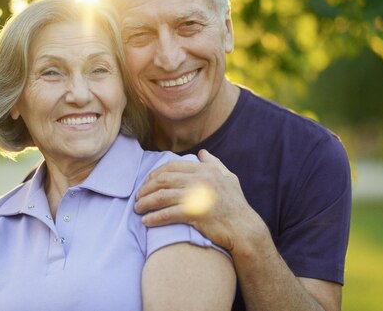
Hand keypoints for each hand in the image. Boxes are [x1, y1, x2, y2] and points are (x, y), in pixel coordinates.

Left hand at [135, 149, 259, 251]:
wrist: (244, 228)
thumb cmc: (236, 205)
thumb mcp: (229, 179)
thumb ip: (214, 164)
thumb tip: (203, 153)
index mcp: (204, 170)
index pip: (171, 166)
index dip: (155, 174)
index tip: (146, 182)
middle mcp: (199, 180)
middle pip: (163, 180)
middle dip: (146, 188)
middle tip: (138, 197)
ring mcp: (197, 196)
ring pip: (162, 196)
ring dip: (146, 203)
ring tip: (138, 209)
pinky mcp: (195, 214)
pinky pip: (168, 214)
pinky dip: (154, 217)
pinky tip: (146, 221)